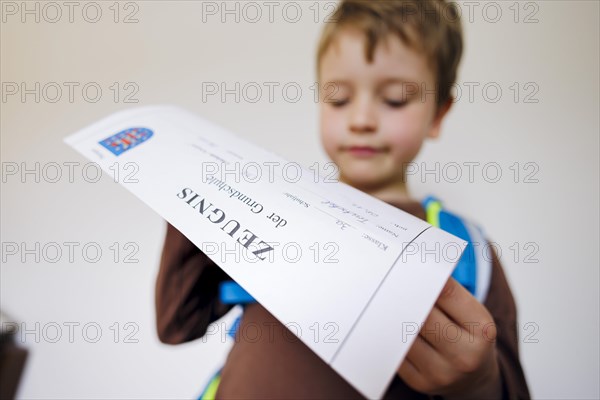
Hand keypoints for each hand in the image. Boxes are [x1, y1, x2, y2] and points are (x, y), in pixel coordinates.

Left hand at [398, 278, 501, 398]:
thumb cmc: (469, 335)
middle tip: (390, 281)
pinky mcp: (421, 383)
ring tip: (386, 301)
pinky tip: (388, 325)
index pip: (447, 293)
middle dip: (407, 297)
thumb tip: (416, 267)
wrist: (474, 377)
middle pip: (424, 316)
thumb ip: (449, 293)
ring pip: (406, 334)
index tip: (409, 266)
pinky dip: (391, 336)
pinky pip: (397, 352)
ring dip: (394, 317)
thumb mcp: (471, 314)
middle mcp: (465, 355)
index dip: (425, 278)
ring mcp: (442, 373)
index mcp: (482, 330)